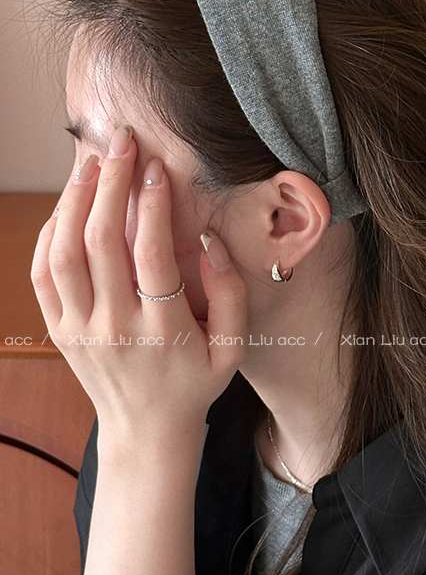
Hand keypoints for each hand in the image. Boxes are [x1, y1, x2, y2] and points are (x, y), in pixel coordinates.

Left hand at [30, 125, 247, 436]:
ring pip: (65, 253)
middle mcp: (115, 328)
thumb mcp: (233, 349)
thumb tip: (211, 243)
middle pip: (102, 244)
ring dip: (76, 201)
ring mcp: (80, 329)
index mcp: (163, 332)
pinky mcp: (60, 330)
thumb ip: (231, 294)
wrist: (147, 430)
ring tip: (92, 164)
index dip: (153, 207)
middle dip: (112, 184)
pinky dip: (51, 233)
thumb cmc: (196, 383)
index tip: (159, 169)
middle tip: (122, 144)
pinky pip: (44, 274)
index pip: (151, 256)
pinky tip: (70, 205)